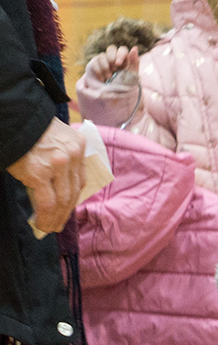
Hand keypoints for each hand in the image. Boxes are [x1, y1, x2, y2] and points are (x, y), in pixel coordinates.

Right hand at [7, 117, 85, 232]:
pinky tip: (42, 224)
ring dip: (57, 218)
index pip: (80, 179)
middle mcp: (72, 155)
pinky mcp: (39, 173)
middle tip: (58, 224)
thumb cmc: (27, 130)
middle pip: (73, 191)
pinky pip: (47, 202)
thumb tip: (56, 186)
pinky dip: (46, 216)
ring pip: (63, 200)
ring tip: (50, 227)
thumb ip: (61, 157)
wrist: (11, 117)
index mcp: (78, 145)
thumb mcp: (53, 138)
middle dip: (66, 212)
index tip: (68, 209)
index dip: (74, 197)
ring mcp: (57, 165)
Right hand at [86, 44, 139, 83]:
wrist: (112, 97)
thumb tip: (135, 48)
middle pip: (111, 48)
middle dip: (111, 58)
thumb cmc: (124, 86)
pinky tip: (102, 78)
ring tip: (108, 78)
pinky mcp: (95, 65)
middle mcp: (114, 59)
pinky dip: (99, 71)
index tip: (118, 64)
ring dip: (105, 67)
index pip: (122, 49)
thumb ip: (134, 62)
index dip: (120, 54)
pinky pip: (95, 62)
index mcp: (125, 60)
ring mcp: (104, 61)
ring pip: (102, 56)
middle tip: (113, 69)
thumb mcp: (132, 76)